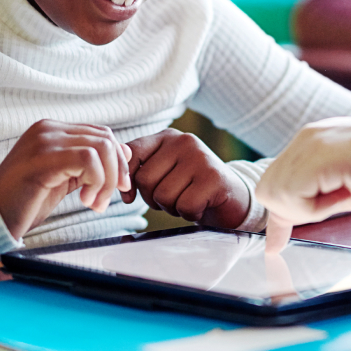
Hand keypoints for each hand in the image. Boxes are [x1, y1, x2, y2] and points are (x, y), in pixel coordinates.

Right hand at [0, 120, 130, 239]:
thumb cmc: (26, 200)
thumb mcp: (64, 178)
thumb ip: (90, 165)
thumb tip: (124, 152)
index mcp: (52, 130)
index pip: (101, 133)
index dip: (116, 160)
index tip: (119, 187)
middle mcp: (48, 129)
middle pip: (105, 138)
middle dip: (116, 172)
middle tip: (105, 199)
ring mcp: (44, 140)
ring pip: (100, 148)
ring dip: (106, 181)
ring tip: (93, 203)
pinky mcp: (44, 157)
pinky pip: (88, 160)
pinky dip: (96, 182)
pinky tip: (84, 200)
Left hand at [127, 129, 249, 228]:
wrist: (233, 198)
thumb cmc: (191, 187)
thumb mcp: (164, 170)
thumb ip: (140, 166)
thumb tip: (117, 168)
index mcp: (168, 136)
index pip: (132, 152)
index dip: (126, 180)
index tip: (130, 197)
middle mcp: (184, 141)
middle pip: (145, 180)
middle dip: (153, 199)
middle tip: (174, 197)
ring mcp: (200, 157)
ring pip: (163, 195)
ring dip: (172, 208)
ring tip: (189, 199)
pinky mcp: (213, 178)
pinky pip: (184, 206)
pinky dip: (190, 214)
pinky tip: (201, 205)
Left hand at [257, 116, 350, 253]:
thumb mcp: (347, 194)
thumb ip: (320, 205)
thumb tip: (288, 235)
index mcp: (316, 141)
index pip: (278, 180)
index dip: (279, 213)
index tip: (274, 246)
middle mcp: (307, 138)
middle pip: (269, 190)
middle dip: (294, 211)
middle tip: (335, 203)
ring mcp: (308, 142)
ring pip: (280, 197)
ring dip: (312, 209)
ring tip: (345, 192)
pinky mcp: (314, 154)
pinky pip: (295, 197)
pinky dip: (318, 206)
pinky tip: (345, 189)